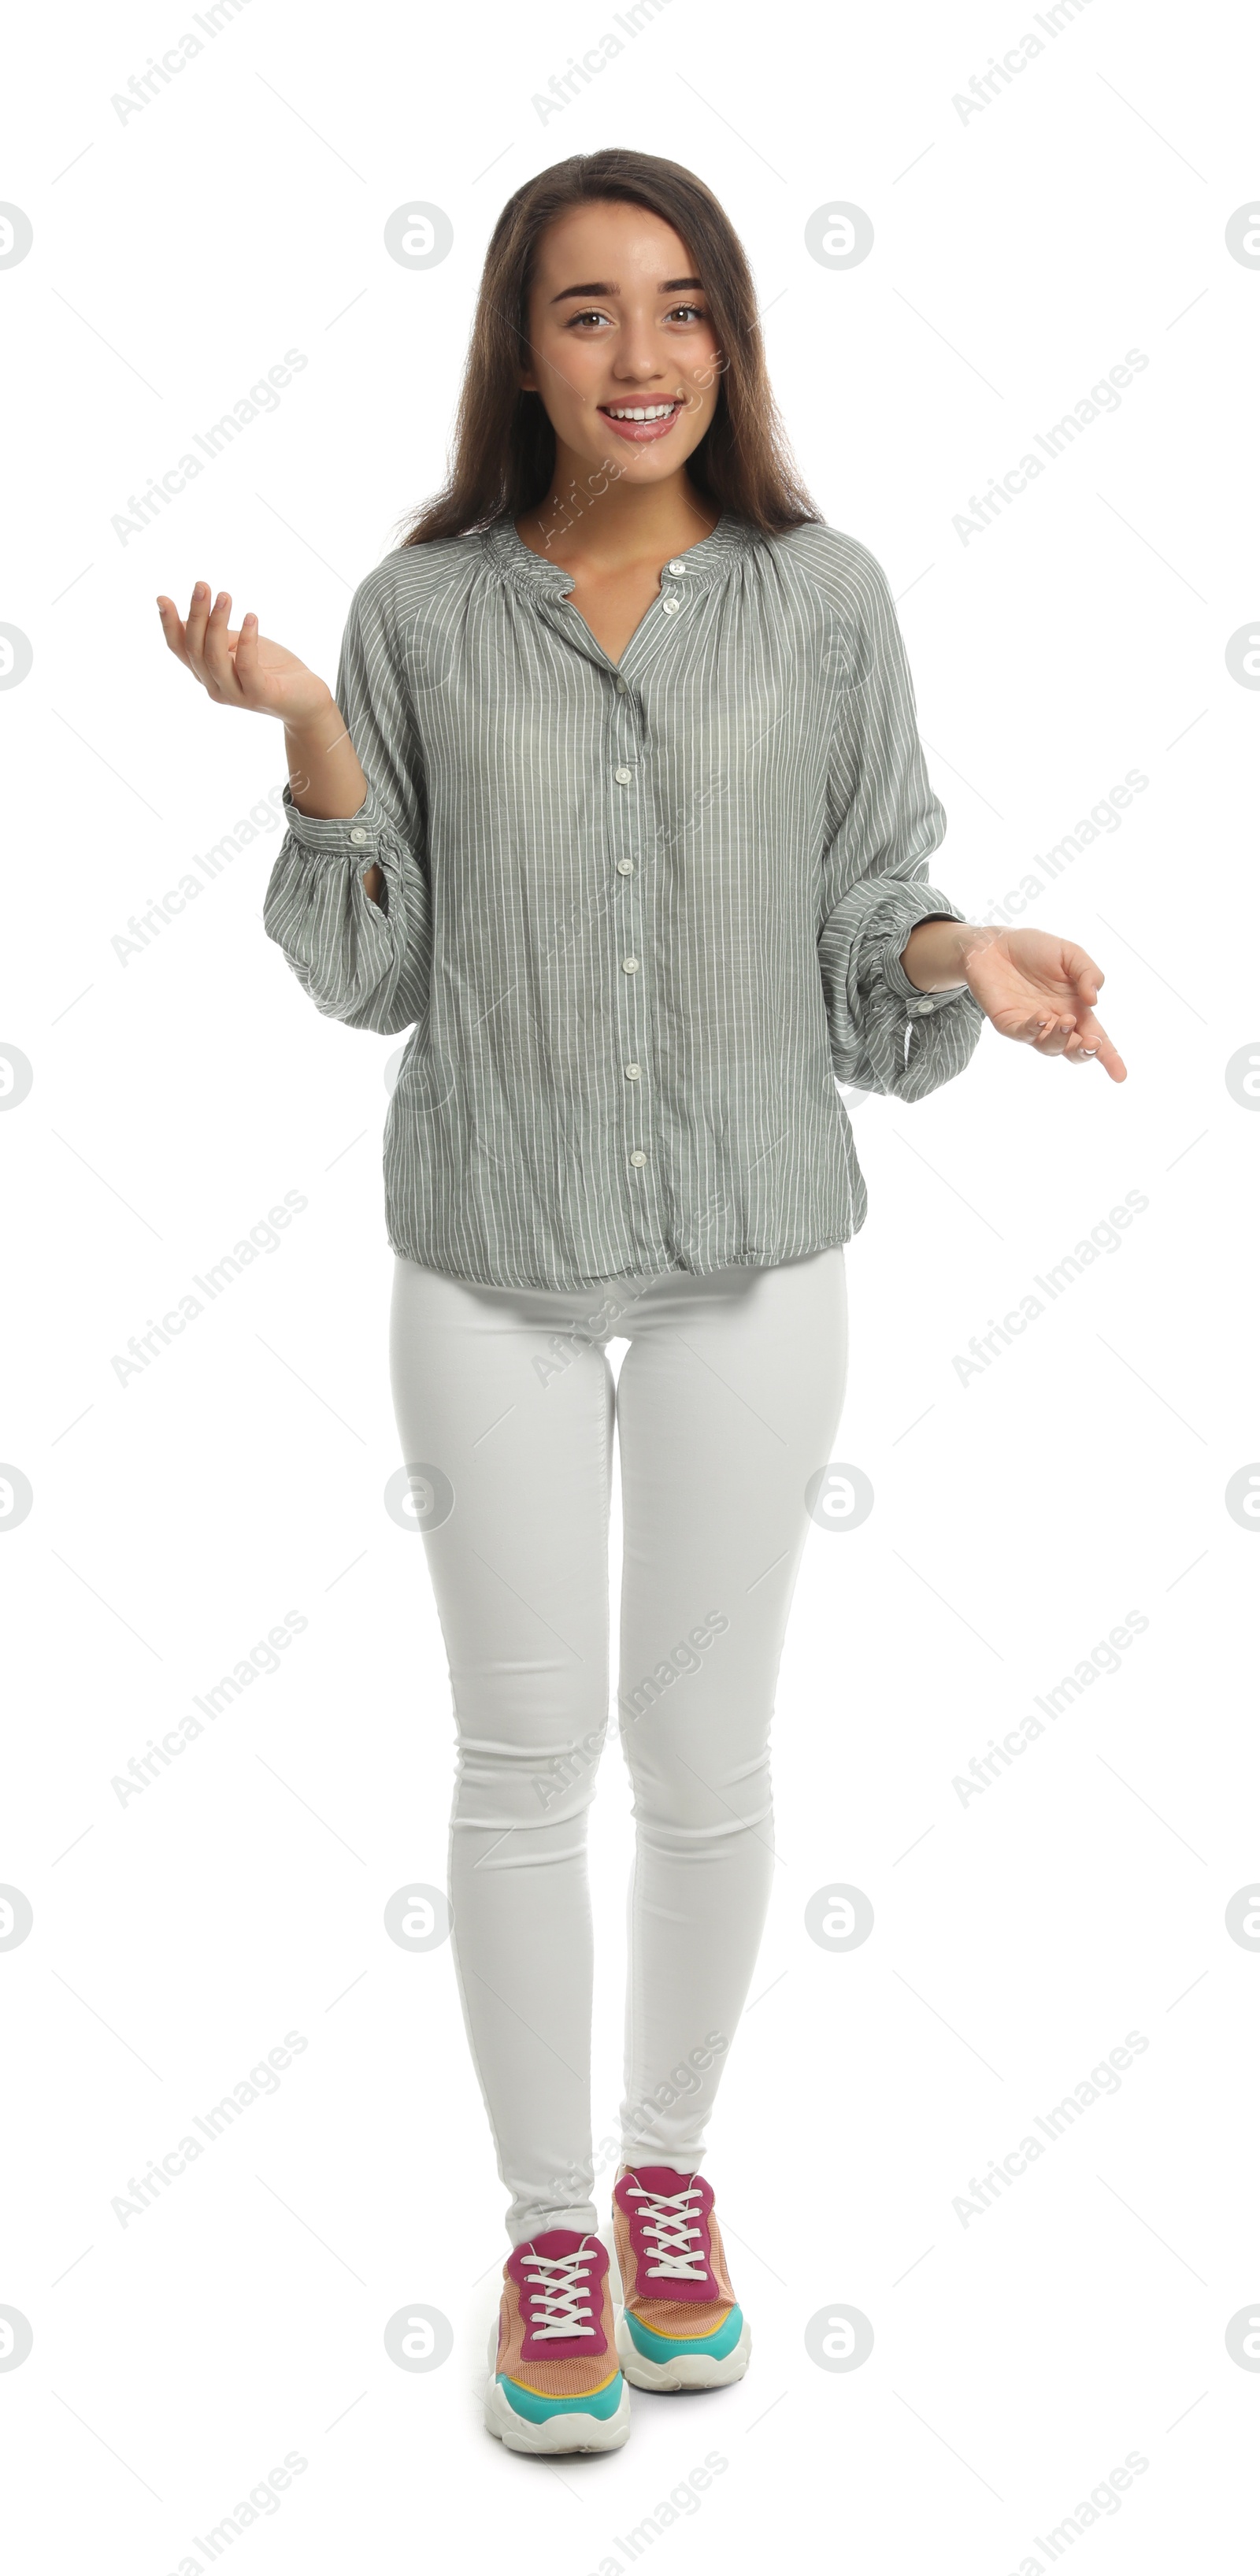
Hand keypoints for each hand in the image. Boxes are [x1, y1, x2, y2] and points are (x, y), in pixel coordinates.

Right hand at [156, 581, 333, 723]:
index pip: (180, 648)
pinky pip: (247, 667)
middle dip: (196, 614)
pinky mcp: (259, 696)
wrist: (307, 700)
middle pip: (195, 648)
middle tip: (202, 585)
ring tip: (225, 595)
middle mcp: (215, 686)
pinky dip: (247, 641)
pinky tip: (251, 617)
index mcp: (206, 672)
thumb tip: (191, 614)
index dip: (169, 625)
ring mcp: (235, 694)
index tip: (162, 598)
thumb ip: (217, 635)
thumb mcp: (240, 646)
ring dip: (217, 623)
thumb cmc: (272, 669)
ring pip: (215, 657)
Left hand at [959, 926, 1126, 1081]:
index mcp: (1077, 1009)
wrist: (995, 943)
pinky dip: (1034, 1029)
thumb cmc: (1035, 950)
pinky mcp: (1009, 1023)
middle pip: (1074, 1050)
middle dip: (1085, 1051)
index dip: (1109, 1057)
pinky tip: (1043, 1017)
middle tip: (1092, 1043)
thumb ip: (1088, 973)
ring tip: (1067, 1020)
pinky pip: (1022, 1034)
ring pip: (1049, 1046)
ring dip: (1061, 1038)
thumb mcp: (1071, 954)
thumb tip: (1094, 1001)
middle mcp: (1056, 1023)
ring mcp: (1032, 1027)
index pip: (1097, 1038)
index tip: (1121, 1075)